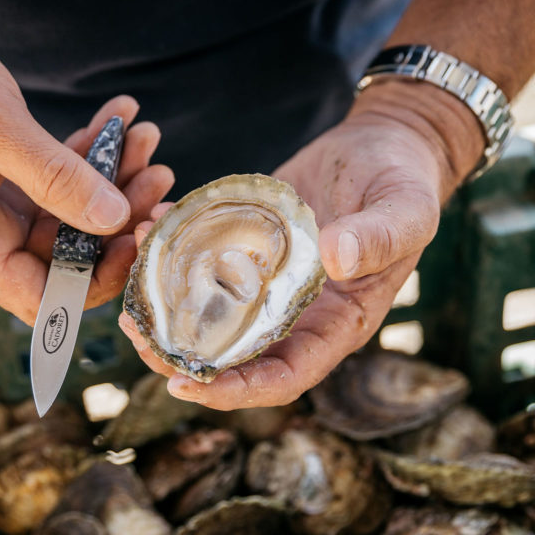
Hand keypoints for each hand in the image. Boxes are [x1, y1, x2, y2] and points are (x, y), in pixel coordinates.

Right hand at [0, 21, 174, 323]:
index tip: (140, 234)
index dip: (99, 278)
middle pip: (67, 254)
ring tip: (146, 133)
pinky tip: (119, 116)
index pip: (44, 294)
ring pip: (70, 213)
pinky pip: (57, 178)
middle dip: (118, 215)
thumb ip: (55, 175)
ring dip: (112, 177)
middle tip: (158, 171)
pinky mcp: (2, 179)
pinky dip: (89, 151)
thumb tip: (114, 219)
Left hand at [119, 80, 483, 408]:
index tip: (187, 385)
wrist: (386, 144)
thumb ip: (380, 236)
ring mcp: (268, 280)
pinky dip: (172, 252)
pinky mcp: (247, 245)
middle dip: (181, 355)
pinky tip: (147, 228)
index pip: (284, 376)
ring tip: (127, 289)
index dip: (236, 390)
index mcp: (338, 323)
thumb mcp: (407, 208)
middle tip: (136, 333)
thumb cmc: (406, 182)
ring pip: (209, 312)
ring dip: (165, 309)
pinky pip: (204, 260)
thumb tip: (335, 259)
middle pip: (233, 355)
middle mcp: (296, 312)